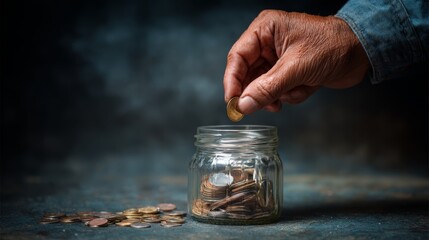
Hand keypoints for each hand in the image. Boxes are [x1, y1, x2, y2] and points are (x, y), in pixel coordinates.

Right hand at [223, 10, 368, 113]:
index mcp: (265, 30)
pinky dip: (292, 94)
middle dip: (259, 91)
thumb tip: (244, 105)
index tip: (232, 102)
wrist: (363, 51)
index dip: (232, 81)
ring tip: (293, 92)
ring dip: (278, 94)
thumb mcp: (296, 67)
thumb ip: (268, 88)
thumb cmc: (332, 45)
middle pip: (248, 74)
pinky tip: (307, 87)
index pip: (237, 57)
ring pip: (263, 86)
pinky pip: (278, 91)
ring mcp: (278, 59)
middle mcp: (268, 43)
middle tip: (262, 105)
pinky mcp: (289, 72)